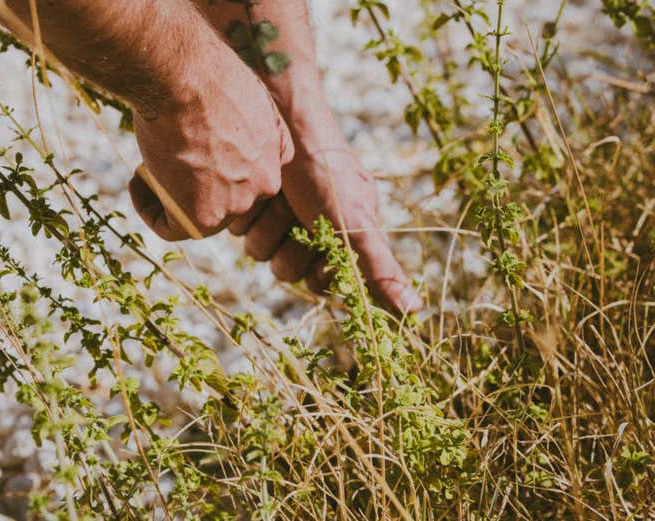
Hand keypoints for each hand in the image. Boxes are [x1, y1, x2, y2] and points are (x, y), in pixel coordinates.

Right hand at [128, 37, 293, 239]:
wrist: (183, 76)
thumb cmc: (209, 76)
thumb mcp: (255, 98)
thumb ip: (263, 129)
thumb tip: (250, 148)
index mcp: (275, 163)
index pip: (246, 180)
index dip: (215, 169)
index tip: (192, 149)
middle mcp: (262, 189)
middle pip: (223, 198)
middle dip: (194, 183)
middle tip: (169, 155)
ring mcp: (235, 205)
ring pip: (198, 215)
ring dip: (170, 195)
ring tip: (149, 166)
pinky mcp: (203, 217)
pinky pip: (171, 228)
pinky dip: (149, 208)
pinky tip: (138, 180)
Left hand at [231, 114, 422, 313]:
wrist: (284, 119)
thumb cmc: (327, 169)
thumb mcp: (357, 223)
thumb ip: (381, 268)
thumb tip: (415, 312)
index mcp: (342, 236)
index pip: (323, 283)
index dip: (320, 270)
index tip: (325, 244)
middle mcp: (311, 229)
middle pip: (288, 270)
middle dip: (291, 245)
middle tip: (300, 212)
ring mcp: (279, 217)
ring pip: (261, 252)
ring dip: (268, 226)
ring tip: (280, 197)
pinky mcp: (252, 205)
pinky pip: (240, 230)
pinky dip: (248, 212)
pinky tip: (260, 188)